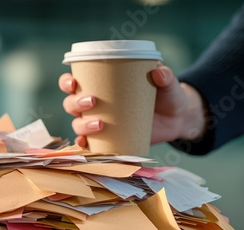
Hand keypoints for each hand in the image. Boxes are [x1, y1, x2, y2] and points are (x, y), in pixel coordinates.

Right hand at [58, 65, 207, 147]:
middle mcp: (94, 104)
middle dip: (76, 103)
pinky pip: (89, 144)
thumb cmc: (167, 95)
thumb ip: (166, 76)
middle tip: (93, 101)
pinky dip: (85, 144)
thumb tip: (158, 72)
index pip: (74, 82)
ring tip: (100, 124)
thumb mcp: (168, 83)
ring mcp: (99, 123)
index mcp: (101, 85)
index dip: (67, 82)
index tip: (73, 82)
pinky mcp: (108, 139)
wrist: (176, 118)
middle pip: (71, 104)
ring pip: (78, 123)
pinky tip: (86, 143)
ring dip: (82, 125)